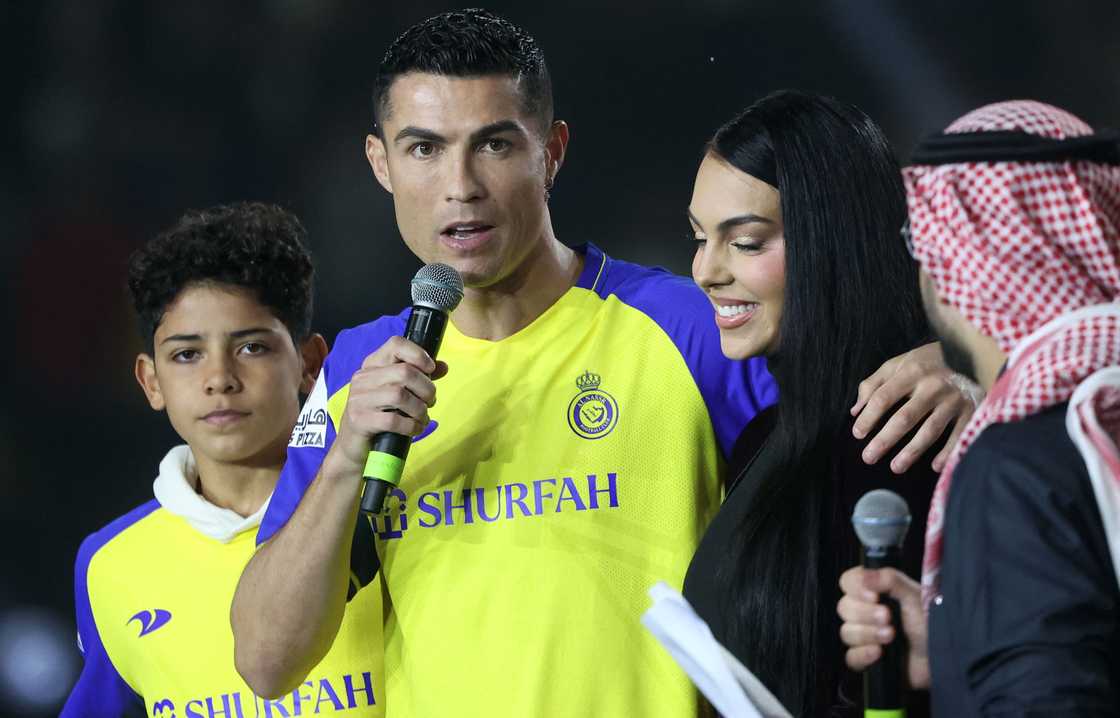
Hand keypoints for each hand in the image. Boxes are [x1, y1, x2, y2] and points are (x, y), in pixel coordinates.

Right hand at [330, 336, 447, 474]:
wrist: (354, 446)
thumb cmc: (379, 415)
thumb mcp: (397, 392)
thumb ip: (419, 377)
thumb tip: (443, 366)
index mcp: (372, 365)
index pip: (396, 344)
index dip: (418, 354)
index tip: (430, 370)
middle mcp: (363, 378)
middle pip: (405, 372)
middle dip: (426, 389)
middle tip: (430, 402)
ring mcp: (359, 399)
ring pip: (400, 395)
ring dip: (420, 409)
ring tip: (422, 418)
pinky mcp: (359, 421)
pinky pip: (393, 420)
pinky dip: (411, 426)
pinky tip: (414, 429)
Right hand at [837, 567, 929, 689]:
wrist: (945, 657)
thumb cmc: (933, 623)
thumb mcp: (915, 596)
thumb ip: (890, 580)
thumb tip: (864, 576)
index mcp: (876, 592)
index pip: (848, 581)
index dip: (855, 587)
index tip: (873, 596)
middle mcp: (866, 612)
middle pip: (844, 608)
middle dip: (865, 614)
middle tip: (888, 617)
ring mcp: (866, 636)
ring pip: (847, 632)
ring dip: (868, 634)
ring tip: (891, 636)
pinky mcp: (867, 659)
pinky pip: (851, 657)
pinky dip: (863, 654)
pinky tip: (879, 653)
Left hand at [850, 342, 981, 472]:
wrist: (971, 352)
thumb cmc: (926, 362)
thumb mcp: (898, 364)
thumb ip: (874, 384)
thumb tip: (855, 411)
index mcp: (911, 372)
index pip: (883, 398)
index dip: (868, 417)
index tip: (857, 434)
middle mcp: (933, 385)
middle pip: (905, 418)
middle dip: (885, 440)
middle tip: (868, 457)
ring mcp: (954, 399)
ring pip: (930, 430)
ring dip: (912, 451)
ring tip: (895, 467)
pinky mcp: (972, 409)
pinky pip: (959, 434)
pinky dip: (948, 451)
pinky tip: (936, 466)